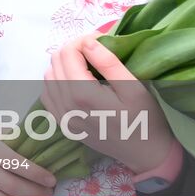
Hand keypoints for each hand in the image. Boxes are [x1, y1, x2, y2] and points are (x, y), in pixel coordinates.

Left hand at [41, 34, 178, 174]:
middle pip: (55, 62)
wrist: (146, 156)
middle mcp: (66, 106)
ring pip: (49, 76)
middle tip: (96, 49)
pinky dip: (58, 81)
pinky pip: (48, 94)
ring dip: (64, 64)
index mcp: (83, 95)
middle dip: (73, 49)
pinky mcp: (63, 124)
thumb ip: (108, 63)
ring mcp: (62, 117)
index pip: (67, 53)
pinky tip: (76, 81)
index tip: (100, 39)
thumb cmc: (145, 120)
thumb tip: (88, 42)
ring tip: (87, 63)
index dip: (82, 40)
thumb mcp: (133, 88)